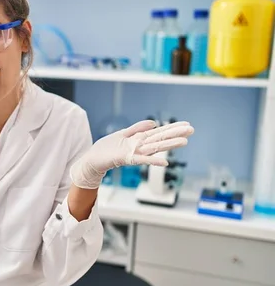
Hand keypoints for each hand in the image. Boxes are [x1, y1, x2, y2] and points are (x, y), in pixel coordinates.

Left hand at [70, 120, 193, 188]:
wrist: (93, 159)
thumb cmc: (107, 148)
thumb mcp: (123, 133)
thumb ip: (138, 128)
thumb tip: (153, 123)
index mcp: (139, 139)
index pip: (159, 132)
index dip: (172, 127)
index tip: (187, 124)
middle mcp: (139, 146)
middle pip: (160, 138)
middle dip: (175, 134)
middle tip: (192, 130)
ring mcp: (134, 153)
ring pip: (154, 147)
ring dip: (169, 145)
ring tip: (184, 141)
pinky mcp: (126, 159)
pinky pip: (141, 160)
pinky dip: (152, 161)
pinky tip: (164, 163)